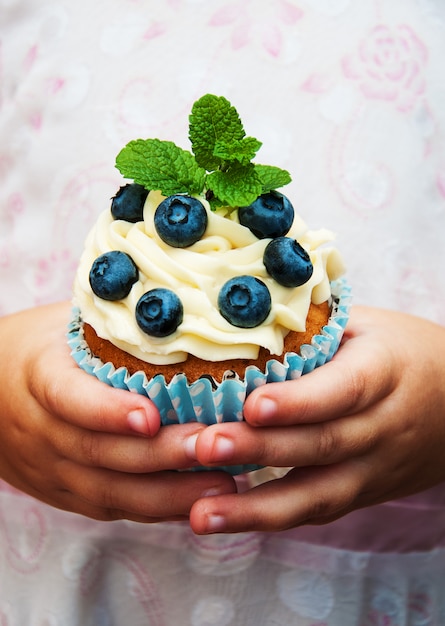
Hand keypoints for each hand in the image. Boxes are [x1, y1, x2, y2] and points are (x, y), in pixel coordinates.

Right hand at [0, 303, 234, 521]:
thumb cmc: (43, 347)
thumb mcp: (66, 325)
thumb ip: (112, 325)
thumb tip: (186, 308)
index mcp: (38, 376)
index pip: (67, 397)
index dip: (107, 411)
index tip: (151, 417)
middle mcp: (40, 429)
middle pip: (97, 452)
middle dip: (159, 456)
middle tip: (212, 447)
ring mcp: (49, 468)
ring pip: (107, 491)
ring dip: (167, 494)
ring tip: (223, 487)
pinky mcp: (63, 494)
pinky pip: (109, 508)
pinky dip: (154, 509)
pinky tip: (196, 502)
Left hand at [188, 306, 444, 532]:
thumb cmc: (398, 351)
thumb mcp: (367, 325)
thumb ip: (315, 326)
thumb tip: (242, 315)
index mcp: (385, 371)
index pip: (345, 389)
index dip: (301, 401)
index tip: (253, 405)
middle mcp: (383, 426)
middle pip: (323, 444)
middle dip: (261, 449)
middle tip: (204, 446)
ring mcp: (375, 468)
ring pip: (319, 493)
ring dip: (257, 508)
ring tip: (202, 514)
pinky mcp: (363, 493)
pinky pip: (317, 510)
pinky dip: (270, 518)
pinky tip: (226, 520)